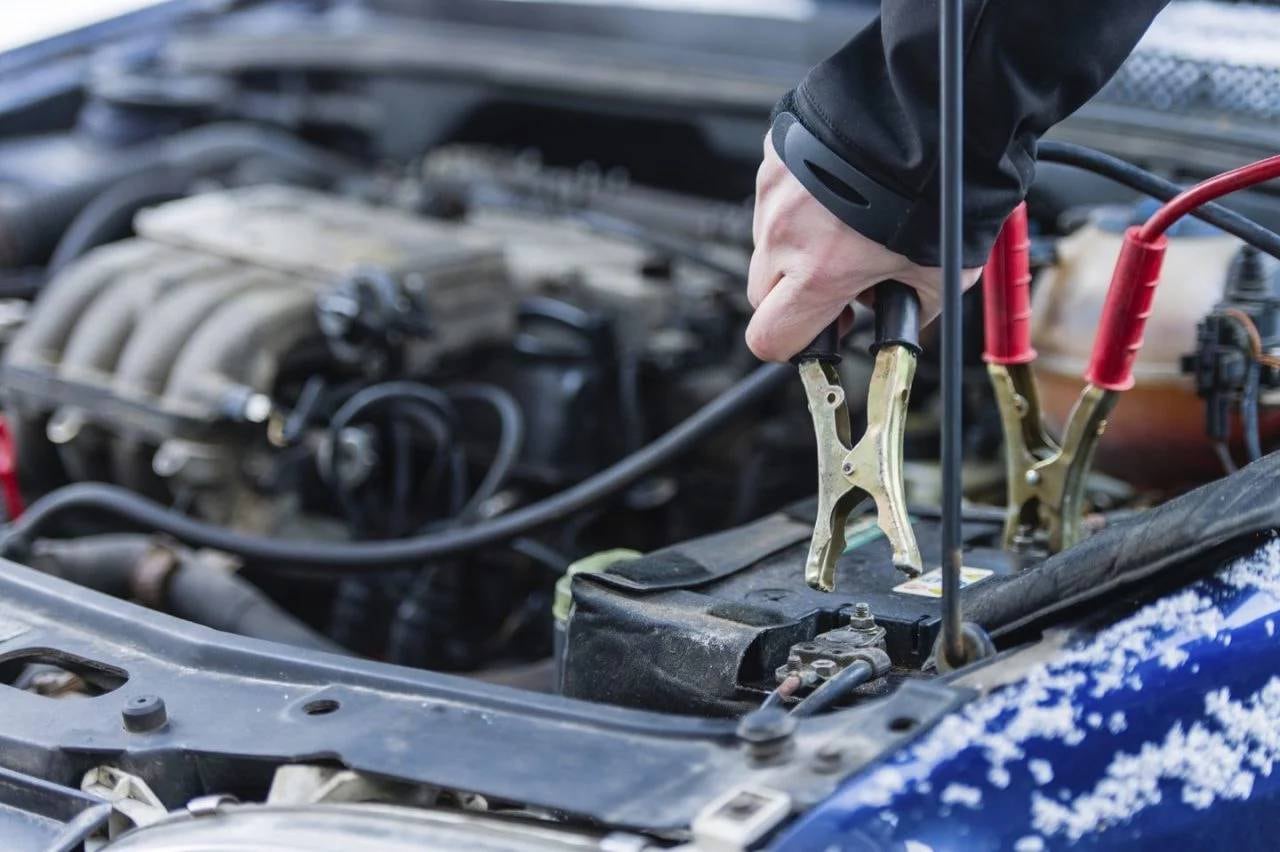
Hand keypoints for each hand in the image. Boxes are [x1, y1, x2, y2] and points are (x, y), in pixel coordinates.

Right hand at [746, 138, 979, 361]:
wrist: (931, 106)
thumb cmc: (939, 184)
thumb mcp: (943, 271)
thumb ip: (914, 307)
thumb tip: (905, 318)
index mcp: (818, 273)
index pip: (769, 337)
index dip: (791, 345)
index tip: (817, 334)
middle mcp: (785, 234)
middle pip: (761, 293)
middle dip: (793, 295)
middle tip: (839, 280)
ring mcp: (774, 190)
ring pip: (769, 241)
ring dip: (798, 244)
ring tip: (849, 222)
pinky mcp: (776, 154)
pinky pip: (777, 194)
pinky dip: (803, 200)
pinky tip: (842, 187)